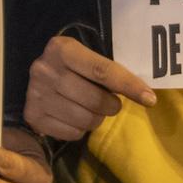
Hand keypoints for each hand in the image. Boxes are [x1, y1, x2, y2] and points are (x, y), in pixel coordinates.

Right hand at [23, 35, 155, 141]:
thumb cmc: (72, 65)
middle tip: (112, 103)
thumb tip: (144, 93)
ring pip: (85, 120)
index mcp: (61, 49)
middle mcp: (44, 70)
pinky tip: (75, 117)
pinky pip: (72, 133)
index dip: (129, 86)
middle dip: (112, 105)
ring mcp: (35, 94)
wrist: (38, 76)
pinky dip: (80, 129)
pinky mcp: (32, 116)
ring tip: (93, 110)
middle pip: (95, 100)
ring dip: (97, 119)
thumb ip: (107, 69)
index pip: (102, 70)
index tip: (150, 98)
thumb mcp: (86, 56)